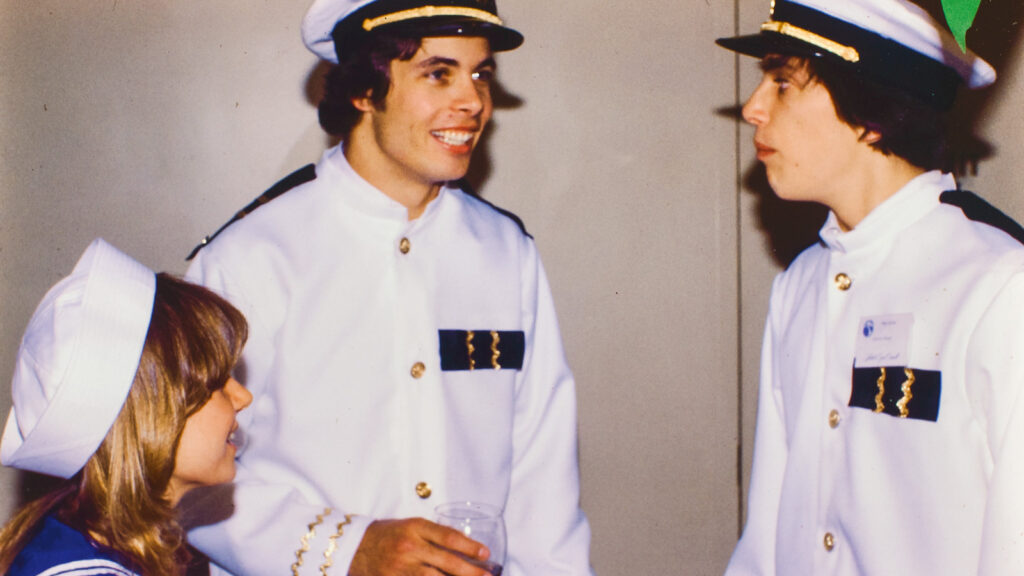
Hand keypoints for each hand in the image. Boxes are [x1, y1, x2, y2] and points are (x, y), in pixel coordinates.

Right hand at [349, 517, 491, 575]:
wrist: (354, 547)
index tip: (486, 554)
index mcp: (415, 528)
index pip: (449, 537)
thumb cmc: (387, 534)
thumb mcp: (410, 525)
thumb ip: (434, 535)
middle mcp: (410, 547)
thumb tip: (464, 548)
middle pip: (447, 562)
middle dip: (471, 572)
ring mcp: (401, 568)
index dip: (470, 546)